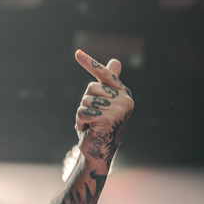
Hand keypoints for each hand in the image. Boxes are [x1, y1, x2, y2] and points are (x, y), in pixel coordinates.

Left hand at [74, 50, 133, 169]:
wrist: (98, 150)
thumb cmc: (99, 124)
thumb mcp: (103, 102)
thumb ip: (108, 83)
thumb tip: (116, 61)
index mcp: (124, 93)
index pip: (105, 74)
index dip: (90, 63)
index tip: (77, 52)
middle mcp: (125, 100)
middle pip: (90, 88)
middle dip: (86, 102)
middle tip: (94, 116)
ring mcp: (118, 110)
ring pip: (85, 100)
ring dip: (82, 113)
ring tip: (91, 124)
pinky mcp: (107, 120)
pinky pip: (83, 112)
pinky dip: (81, 122)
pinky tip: (89, 129)